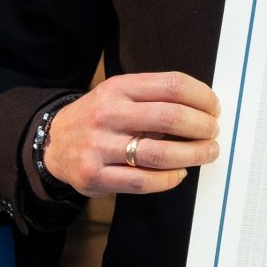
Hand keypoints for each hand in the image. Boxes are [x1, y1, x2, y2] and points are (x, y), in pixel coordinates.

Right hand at [44, 71, 220, 197]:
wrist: (52, 142)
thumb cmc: (98, 118)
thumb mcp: (118, 94)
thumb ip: (153, 96)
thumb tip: (203, 108)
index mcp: (118, 88)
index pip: (171, 85)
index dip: (202, 97)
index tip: (214, 107)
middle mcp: (108, 114)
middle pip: (170, 118)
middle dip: (202, 126)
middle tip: (213, 132)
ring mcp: (99, 146)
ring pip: (159, 153)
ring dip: (193, 154)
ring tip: (208, 153)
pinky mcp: (95, 175)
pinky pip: (143, 182)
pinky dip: (169, 179)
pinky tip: (179, 174)